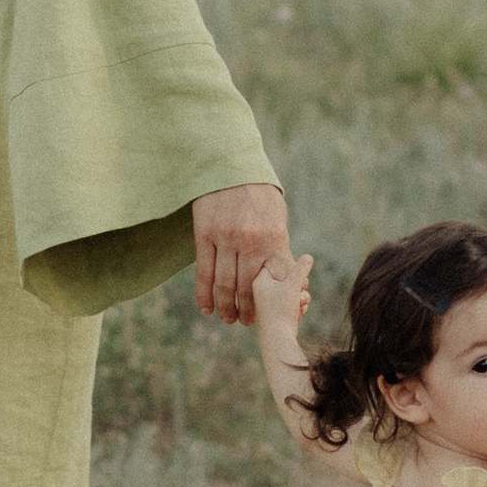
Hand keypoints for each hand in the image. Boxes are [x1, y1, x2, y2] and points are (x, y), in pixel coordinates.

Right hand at [192, 183, 290, 326]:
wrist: (230, 164)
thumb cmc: (259, 193)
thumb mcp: (277, 217)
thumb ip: (278, 246)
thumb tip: (283, 275)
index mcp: (273, 237)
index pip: (274, 280)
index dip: (270, 301)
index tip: (268, 314)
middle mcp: (249, 241)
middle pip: (246, 287)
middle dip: (246, 310)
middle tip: (245, 322)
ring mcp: (225, 238)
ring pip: (224, 284)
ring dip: (225, 307)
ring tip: (227, 319)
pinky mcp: (204, 235)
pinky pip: (203, 272)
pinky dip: (204, 294)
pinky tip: (206, 308)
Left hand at [253, 248, 312, 332]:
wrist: (278, 338)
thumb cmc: (281, 311)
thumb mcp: (293, 286)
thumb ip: (301, 269)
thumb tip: (308, 256)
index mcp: (260, 280)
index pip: (278, 264)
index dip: (292, 270)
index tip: (297, 278)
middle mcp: (262, 289)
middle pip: (288, 277)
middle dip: (299, 287)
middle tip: (300, 293)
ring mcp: (270, 300)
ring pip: (292, 290)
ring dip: (301, 296)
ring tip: (300, 305)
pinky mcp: (277, 310)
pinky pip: (292, 301)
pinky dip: (298, 305)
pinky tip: (299, 312)